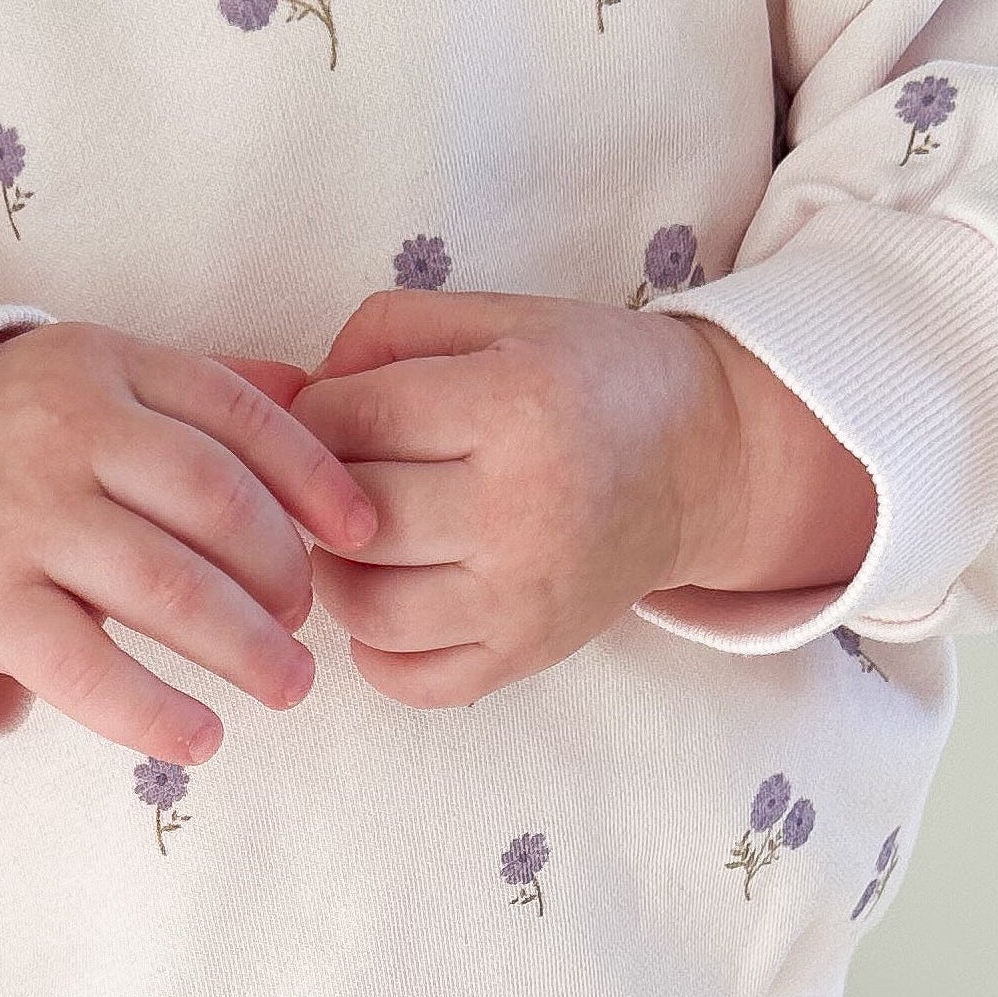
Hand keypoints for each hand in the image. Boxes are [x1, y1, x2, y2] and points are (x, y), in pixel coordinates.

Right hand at [0, 327, 375, 760]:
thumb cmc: (17, 437)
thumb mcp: (101, 382)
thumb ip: (201, 392)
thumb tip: (317, 392)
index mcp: (107, 366)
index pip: (237, 414)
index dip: (315, 476)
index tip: (365, 533)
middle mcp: (65, 432)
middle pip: (212, 501)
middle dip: (282, 570)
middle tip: (309, 620)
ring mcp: (21, 517)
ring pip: (164, 585)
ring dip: (244, 645)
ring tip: (289, 685)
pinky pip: (84, 666)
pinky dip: (153, 711)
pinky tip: (203, 739)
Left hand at [291, 291, 873, 706]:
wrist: (702, 461)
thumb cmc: (589, 378)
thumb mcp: (500, 316)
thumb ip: (386, 332)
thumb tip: (295, 393)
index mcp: (516, 405)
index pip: (351, 418)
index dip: (313, 411)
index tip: (331, 411)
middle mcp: (523, 509)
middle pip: (353, 517)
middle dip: (317, 492)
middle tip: (335, 475)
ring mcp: (526, 595)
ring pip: (366, 607)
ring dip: (335, 572)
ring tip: (357, 537)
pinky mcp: (530, 653)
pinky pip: (412, 681)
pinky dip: (375, 649)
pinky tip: (390, 597)